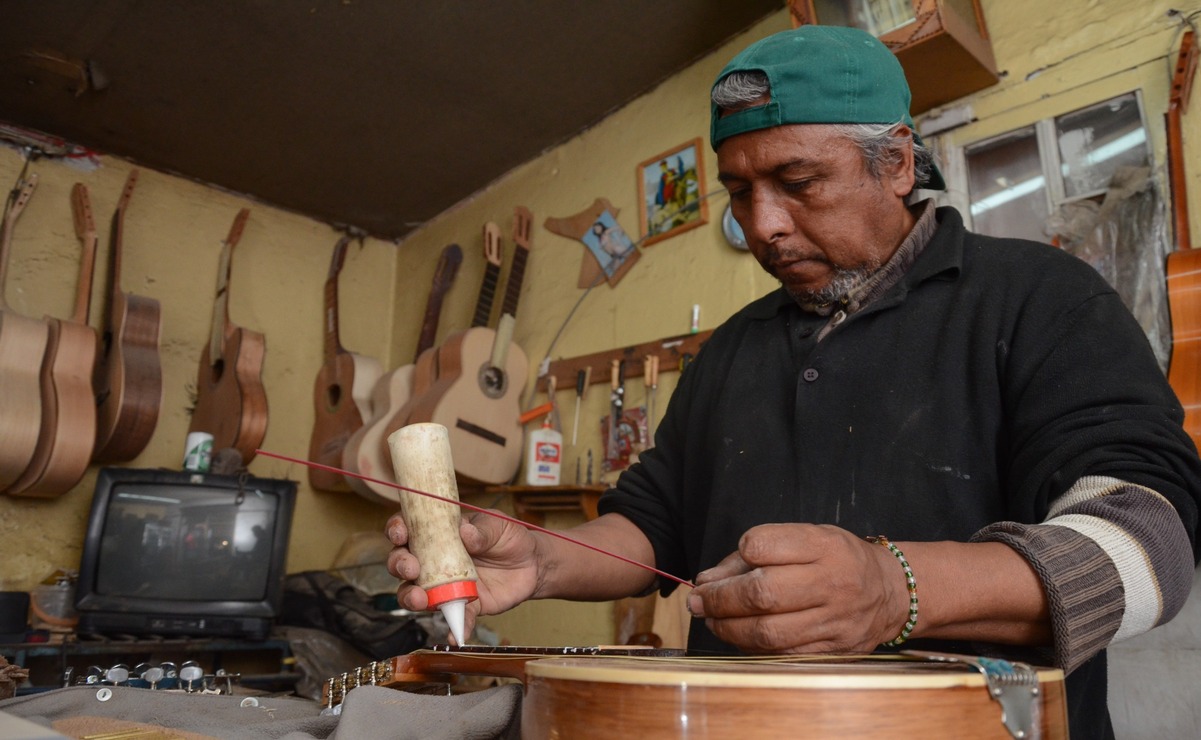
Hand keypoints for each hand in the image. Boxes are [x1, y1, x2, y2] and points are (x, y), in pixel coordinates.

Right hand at [385, 508, 541, 636]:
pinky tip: (455, 634)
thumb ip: (482, 530)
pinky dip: (453, 628)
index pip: (409, 529)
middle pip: (402, 563)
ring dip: (411, 598)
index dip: (397, 530)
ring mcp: (445, 585)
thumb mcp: (498, 525)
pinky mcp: (462, 605)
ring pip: (416, 593)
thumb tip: (465, 532)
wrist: (532, 564)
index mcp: (439, 534)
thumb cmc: (509, 538)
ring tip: (421, 600)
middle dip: (399, 565)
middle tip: (411, 568)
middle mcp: (434, 561)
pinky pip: (453, 619)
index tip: (400, 534)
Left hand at [686, 523, 908, 653]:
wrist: (891, 593)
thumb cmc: (838, 559)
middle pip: (761, 594)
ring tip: (711, 619)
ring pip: (768, 631)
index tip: (725, 566)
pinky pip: (781, 654)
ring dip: (728, 627)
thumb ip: (757, 553)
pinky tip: (738, 635)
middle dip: (719, 599)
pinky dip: (750, 646)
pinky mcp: (832, 650)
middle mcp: (832, 582)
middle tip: (698, 600)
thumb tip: (707, 579)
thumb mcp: (807, 538)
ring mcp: (834, 621)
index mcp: (823, 545)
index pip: (762, 545)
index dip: (736, 555)